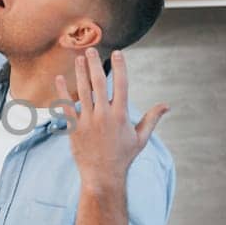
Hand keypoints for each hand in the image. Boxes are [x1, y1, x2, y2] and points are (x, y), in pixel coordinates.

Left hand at [54, 51, 169, 191]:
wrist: (103, 176)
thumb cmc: (123, 157)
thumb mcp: (141, 138)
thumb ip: (152, 118)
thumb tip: (167, 105)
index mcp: (121, 115)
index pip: (121, 85)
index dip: (119, 67)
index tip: (117, 53)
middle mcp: (104, 115)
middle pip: (99, 83)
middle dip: (94, 64)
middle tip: (91, 49)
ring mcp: (88, 121)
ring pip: (82, 91)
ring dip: (80, 73)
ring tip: (79, 58)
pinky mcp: (74, 128)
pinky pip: (66, 107)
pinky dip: (62, 92)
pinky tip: (58, 78)